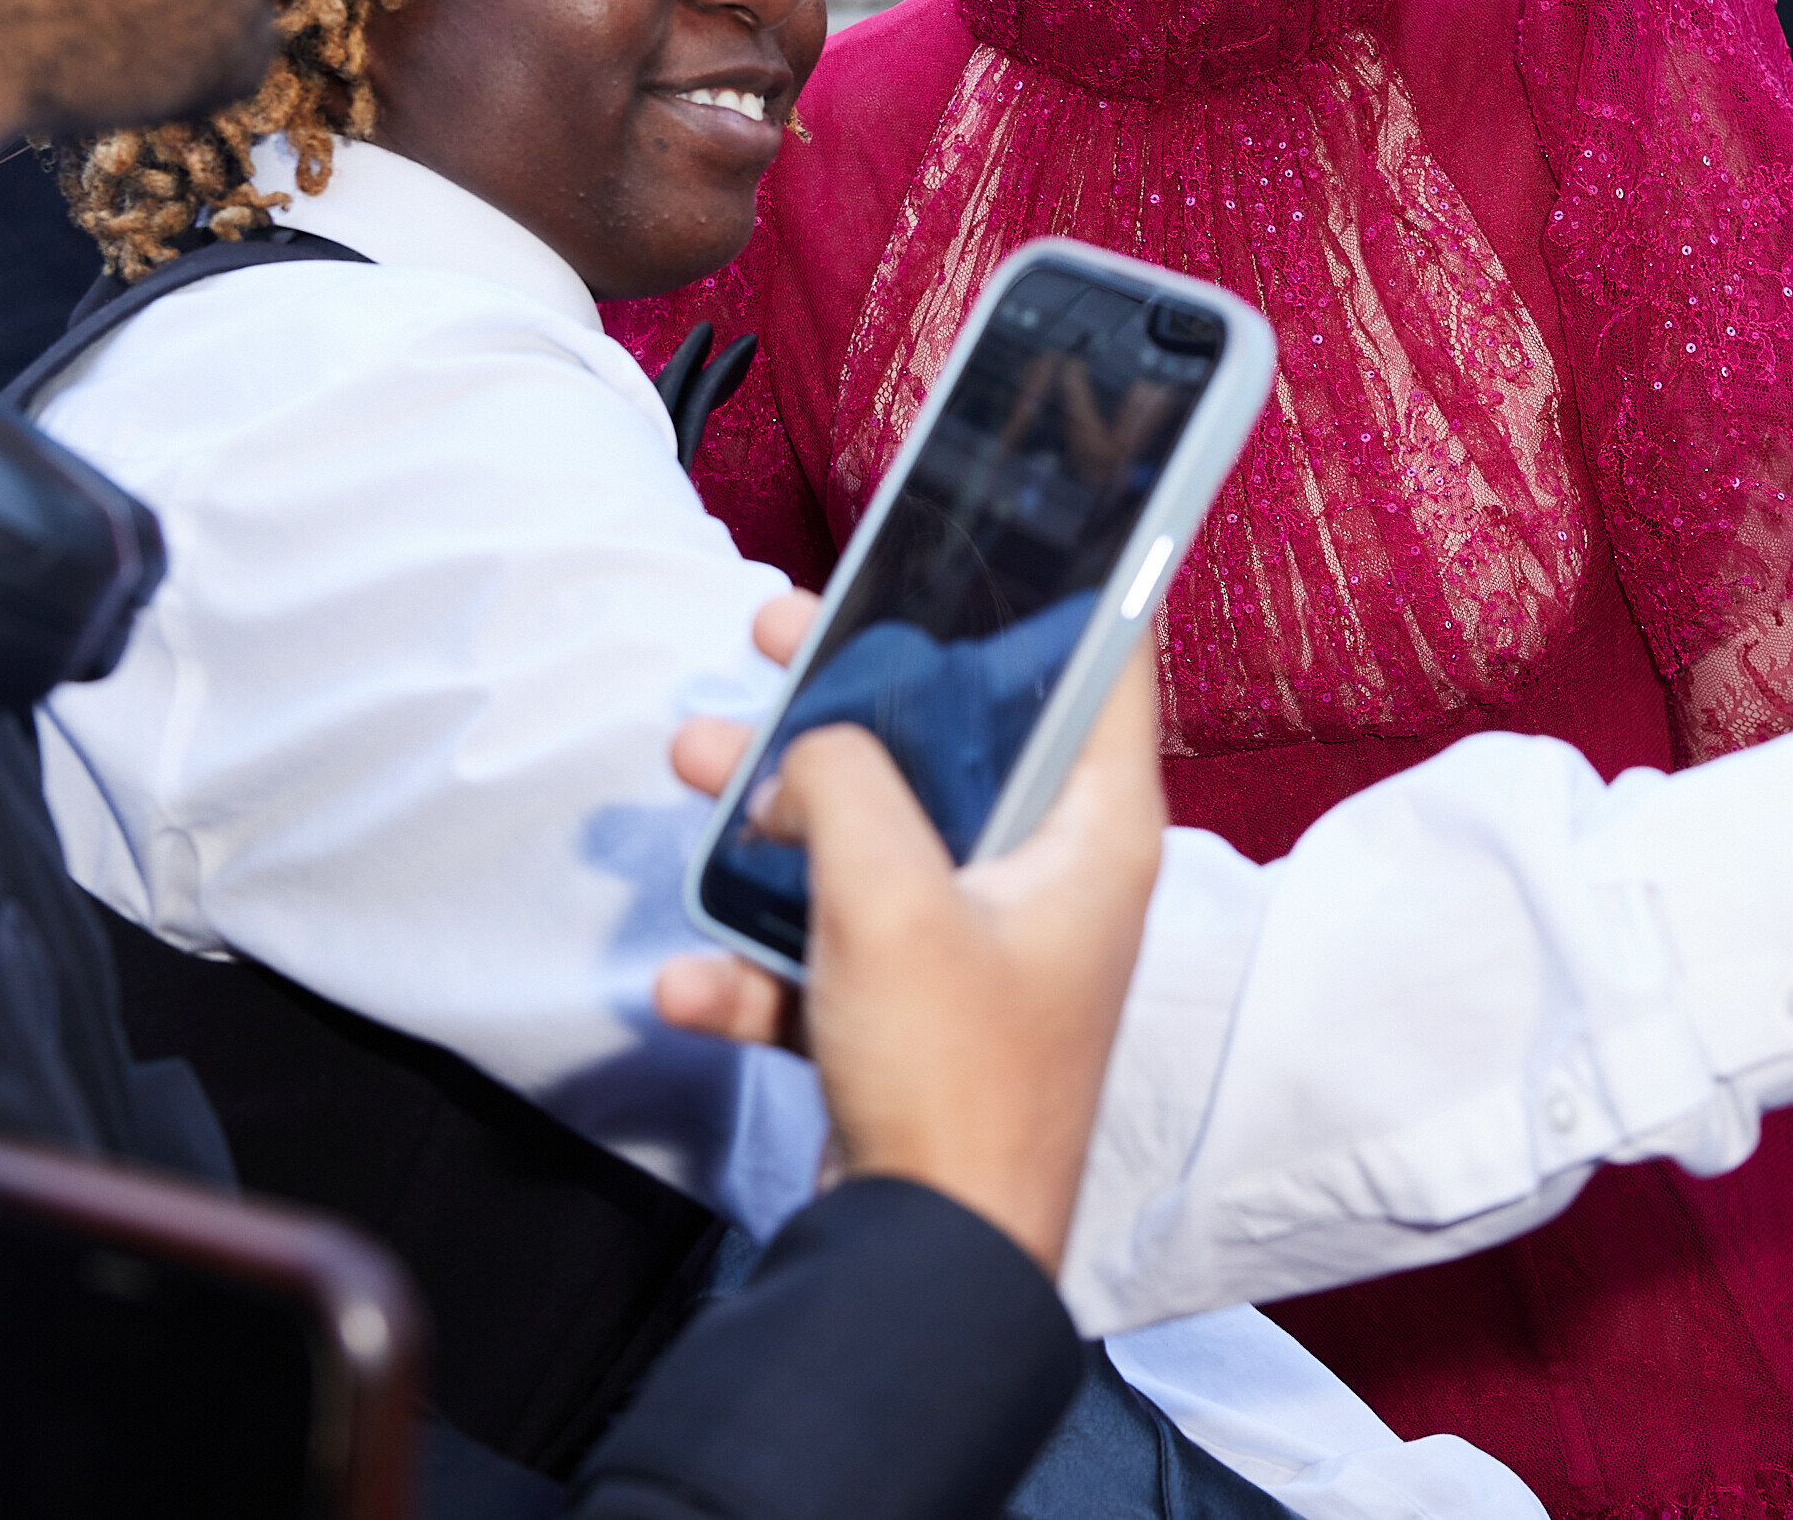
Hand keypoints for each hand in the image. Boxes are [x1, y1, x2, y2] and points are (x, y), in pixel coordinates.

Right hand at [655, 593, 1165, 1274]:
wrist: (926, 1266)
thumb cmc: (952, 1082)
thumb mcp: (888, 899)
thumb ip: (843, 783)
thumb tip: (807, 752)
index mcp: (1093, 831)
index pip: (1102, 666)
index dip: (1053, 587)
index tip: (988, 528)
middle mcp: (1050, 876)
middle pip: (954, 737)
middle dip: (849, 690)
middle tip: (773, 630)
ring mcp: (980, 945)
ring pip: (874, 832)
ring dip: (774, 810)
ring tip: (691, 764)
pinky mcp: (915, 1011)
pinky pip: (829, 947)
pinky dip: (757, 958)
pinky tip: (690, 982)